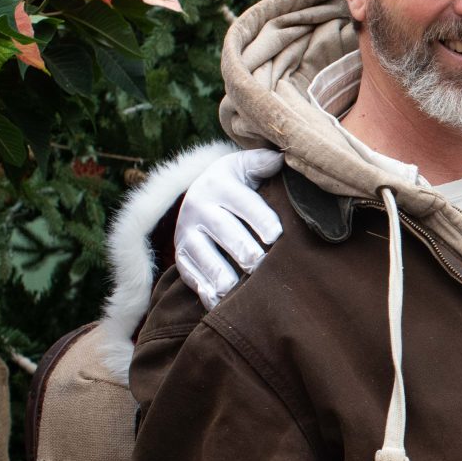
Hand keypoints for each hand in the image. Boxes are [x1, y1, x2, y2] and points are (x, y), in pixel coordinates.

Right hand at [175, 148, 282, 307]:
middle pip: (225, 233)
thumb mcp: (245, 166)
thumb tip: (280, 158)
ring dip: (222, 275)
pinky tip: (220, 302)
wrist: (199, 194)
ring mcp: (187, 234)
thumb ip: (262, 162)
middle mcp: (199, 208)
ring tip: (239, 289)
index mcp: (220, 185)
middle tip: (261, 265)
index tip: (277, 237)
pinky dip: (205, 291)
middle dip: (245, 251)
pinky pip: (190, 276)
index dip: (261, 221)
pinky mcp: (181, 256)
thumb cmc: (236, 183)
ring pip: (205, 257)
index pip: (245, 203)